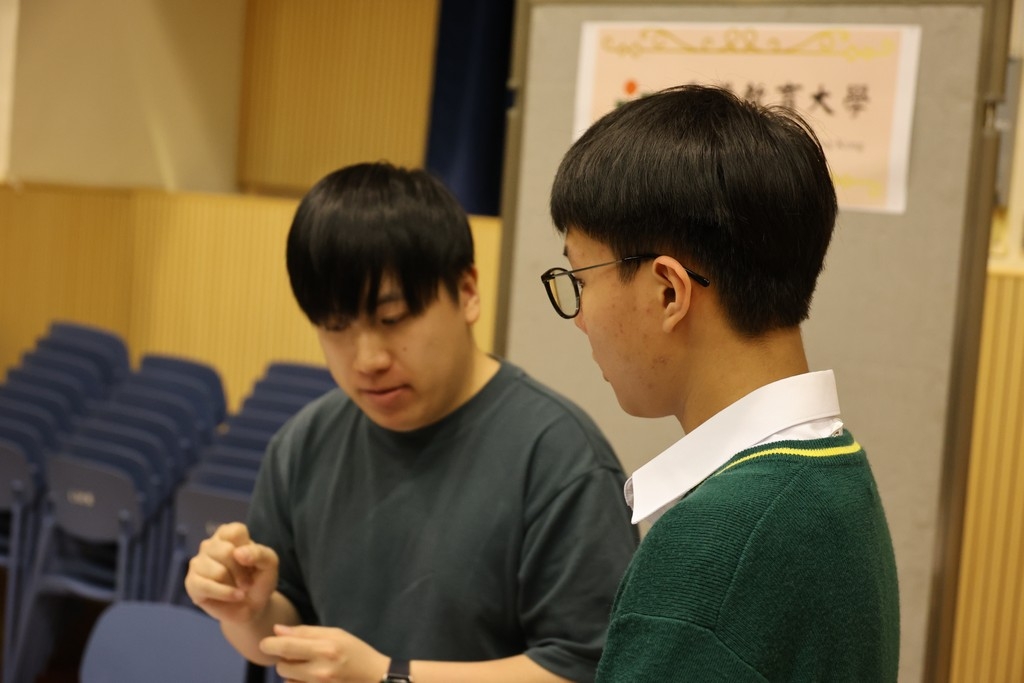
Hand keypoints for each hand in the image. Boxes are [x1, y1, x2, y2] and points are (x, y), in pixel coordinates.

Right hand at [184, 522, 278, 623]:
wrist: (251, 607)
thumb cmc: (259, 580)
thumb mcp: (269, 563)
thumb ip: (259, 553)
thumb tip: (237, 553)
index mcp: (227, 534)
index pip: (235, 531)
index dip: (248, 550)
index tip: (252, 563)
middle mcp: (209, 544)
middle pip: (226, 552)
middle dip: (242, 572)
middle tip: (247, 582)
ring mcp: (198, 563)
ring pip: (217, 572)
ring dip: (234, 585)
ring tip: (238, 589)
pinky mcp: (191, 582)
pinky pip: (205, 586)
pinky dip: (225, 594)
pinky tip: (233, 596)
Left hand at [260, 624, 389, 682]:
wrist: (375, 679)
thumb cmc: (356, 652)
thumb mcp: (336, 634)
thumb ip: (306, 632)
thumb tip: (277, 630)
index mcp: (325, 649)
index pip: (286, 647)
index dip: (270, 644)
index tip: (265, 643)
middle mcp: (320, 671)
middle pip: (282, 665)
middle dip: (284, 658)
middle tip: (298, 653)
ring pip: (287, 678)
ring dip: (292, 671)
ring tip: (309, 666)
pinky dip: (299, 682)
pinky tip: (312, 677)